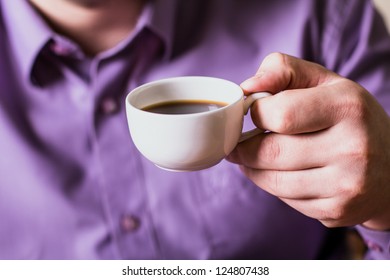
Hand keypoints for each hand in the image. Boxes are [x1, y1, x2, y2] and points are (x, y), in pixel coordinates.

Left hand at [227, 53, 389, 229]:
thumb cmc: (349, 119)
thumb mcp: (325, 83)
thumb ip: (284, 71)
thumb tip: (246, 87)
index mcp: (347, 107)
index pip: (280, 114)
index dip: (256, 114)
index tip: (253, 114)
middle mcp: (352, 147)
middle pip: (272, 152)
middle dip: (244, 148)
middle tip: (237, 144)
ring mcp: (347, 184)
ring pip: (273, 181)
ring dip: (253, 169)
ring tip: (251, 158)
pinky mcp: (338, 210)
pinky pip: (286, 200)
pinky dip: (274, 186)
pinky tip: (279, 174)